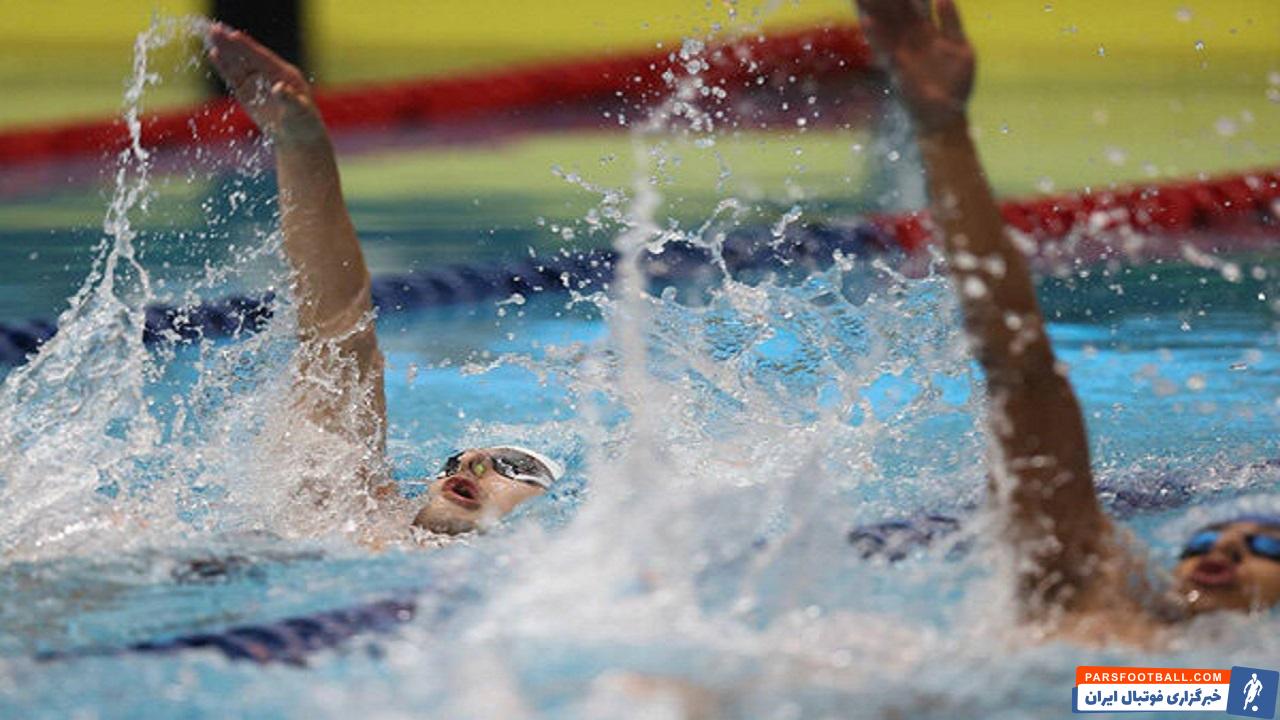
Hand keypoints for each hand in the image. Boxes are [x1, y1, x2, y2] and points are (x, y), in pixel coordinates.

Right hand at [207, 24, 324, 144]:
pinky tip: (214, 53)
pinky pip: (234, 77)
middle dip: (232, 44)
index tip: (234, 35)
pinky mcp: (247, 92)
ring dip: (225, 50)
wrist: (298, 138)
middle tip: (215, 29)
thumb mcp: (300, 112)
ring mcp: (258, 82)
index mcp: (285, 74)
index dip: (248, 47)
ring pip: (239, 63)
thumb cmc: (304, 123)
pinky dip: (224, 66)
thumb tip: (279, 88)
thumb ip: (289, 99)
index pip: (263, 57)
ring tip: (211, 35)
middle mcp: (270, 74)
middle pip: (248, 56)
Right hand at [854, 0, 974, 132]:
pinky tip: (867, 19)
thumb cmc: (956, 83)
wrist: (946, 114)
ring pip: (885, 23)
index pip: (914, 3)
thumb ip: (951, 22)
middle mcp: (911, 38)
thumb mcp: (961, 49)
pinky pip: (885, 47)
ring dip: (873, 9)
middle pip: (895, 9)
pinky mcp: (897, 67)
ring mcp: (902, 51)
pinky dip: (876, 33)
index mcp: (927, 31)